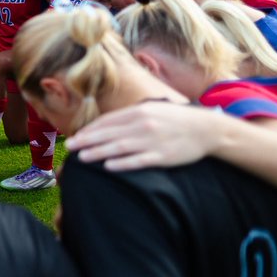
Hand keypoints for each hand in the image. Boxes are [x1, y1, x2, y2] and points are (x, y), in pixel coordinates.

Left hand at [64, 101, 224, 170]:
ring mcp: (153, 141)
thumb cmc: (175, 119)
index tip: (76, 137)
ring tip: (82, 157)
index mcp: (139, 111)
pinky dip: (123, 163)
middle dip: (87, 140)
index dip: (89, 129)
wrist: (206, 129)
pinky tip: (109, 166)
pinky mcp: (163, 156)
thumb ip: (130, 115)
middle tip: (69, 147)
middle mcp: (143, 124)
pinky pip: (139, 160)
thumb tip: (106, 124)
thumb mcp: (152, 110)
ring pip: (119, 147)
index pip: (107, 121)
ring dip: (98, 152)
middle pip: (109, 134)